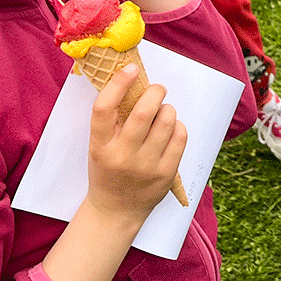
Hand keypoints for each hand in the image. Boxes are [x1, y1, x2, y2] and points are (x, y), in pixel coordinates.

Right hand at [85, 64, 187, 222]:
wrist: (116, 211)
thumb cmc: (108, 170)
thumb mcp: (99, 146)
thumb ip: (111, 120)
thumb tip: (130, 81)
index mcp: (99, 146)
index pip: (104, 108)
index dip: (118, 83)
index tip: (131, 69)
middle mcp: (122, 156)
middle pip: (143, 112)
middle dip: (155, 92)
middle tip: (157, 89)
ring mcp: (146, 167)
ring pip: (166, 120)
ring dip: (167, 109)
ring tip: (163, 113)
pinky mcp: (166, 174)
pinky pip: (180, 136)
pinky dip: (178, 126)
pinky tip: (171, 130)